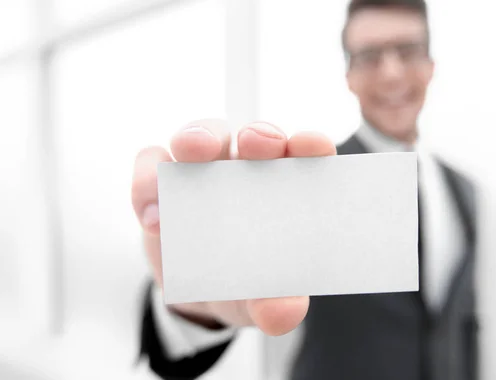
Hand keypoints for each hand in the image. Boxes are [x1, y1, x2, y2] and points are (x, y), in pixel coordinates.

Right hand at [131, 119, 335, 335]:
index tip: (312, 147)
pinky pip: (152, 162)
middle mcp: (248, 171)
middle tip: (255, 144)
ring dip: (198, 137)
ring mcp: (204, 171)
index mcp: (284, 190)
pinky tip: (155, 217)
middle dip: (258, 134)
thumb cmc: (243, 284)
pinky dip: (150, 181)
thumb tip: (285, 311)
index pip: (305, 156)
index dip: (310, 145)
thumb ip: (276, 306)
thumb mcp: (260, 302)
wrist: (198, 293)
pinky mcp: (162, 182)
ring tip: (194, 154)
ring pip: (202, 135)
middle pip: (255, 137)